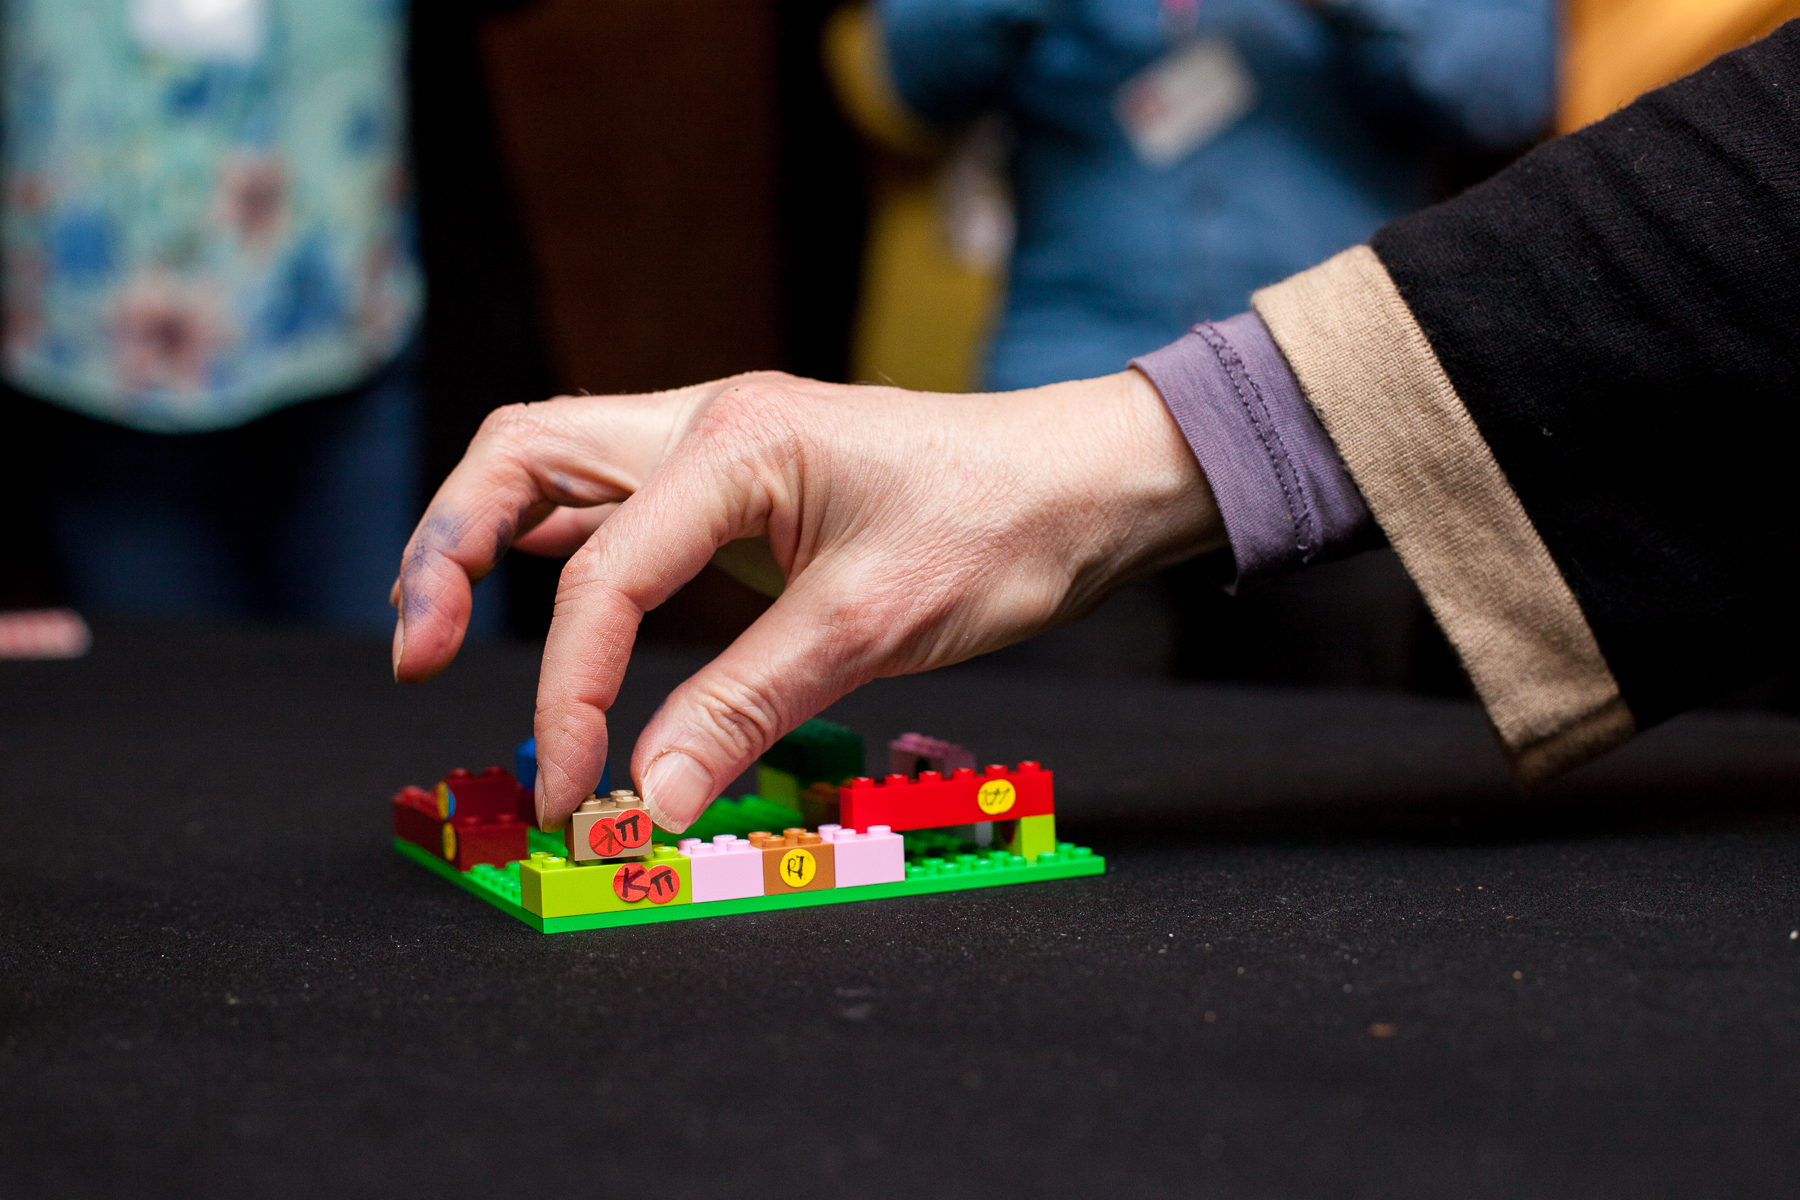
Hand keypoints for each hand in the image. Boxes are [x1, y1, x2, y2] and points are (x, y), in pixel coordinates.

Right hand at [391, 369, 1222, 831]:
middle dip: (447, 550)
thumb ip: (744, 709)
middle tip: (418, 654)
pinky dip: (559, 549)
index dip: (569, 694)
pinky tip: (538, 597)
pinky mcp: (741, 485)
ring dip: (486, 540)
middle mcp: (707, 426)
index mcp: (733, 445)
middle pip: (523, 456)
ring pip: (556, 467)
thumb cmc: (1000, 531)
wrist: (1083, 483)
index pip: (601, 573)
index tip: (574, 791)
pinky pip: (617, 501)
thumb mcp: (871, 628)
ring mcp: (720, 447)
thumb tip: (645, 798)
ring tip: (439, 627)